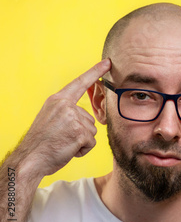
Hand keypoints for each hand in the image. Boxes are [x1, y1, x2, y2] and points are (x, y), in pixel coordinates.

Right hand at [18, 59, 110, 177]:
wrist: (30, 159)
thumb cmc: (42, 143)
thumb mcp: (52, 119)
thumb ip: (67, 112)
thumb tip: (86, 118)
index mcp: (58, 100)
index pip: (80, 82)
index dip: (95, 71)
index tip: (108, 62)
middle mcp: (65, 105)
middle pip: (89, 118)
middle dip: (80, 131)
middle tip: (61, 138)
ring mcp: (73, 118)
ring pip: (91, 131)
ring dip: (81, 141)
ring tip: (63, 143)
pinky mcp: (79, 132)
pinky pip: (91, 142)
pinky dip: (83, 150)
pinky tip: (68, 150)